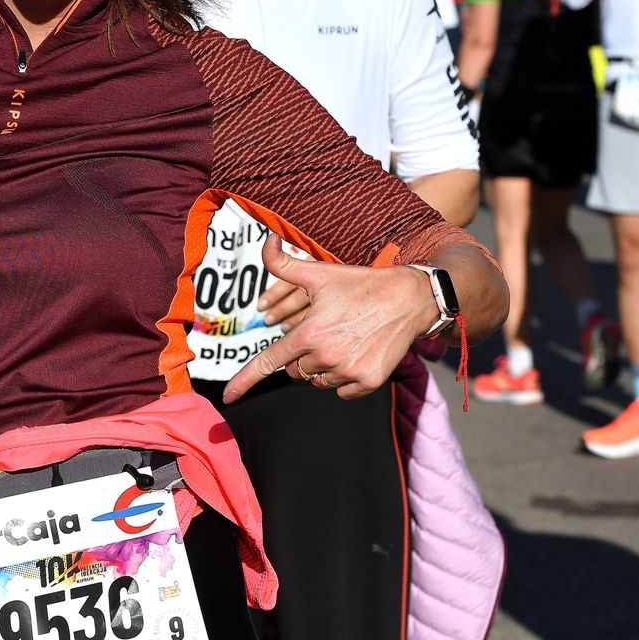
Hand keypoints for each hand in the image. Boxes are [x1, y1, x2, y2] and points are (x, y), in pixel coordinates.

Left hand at [223, 237, 435, 401]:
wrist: (410, 298)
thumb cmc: (362, 284)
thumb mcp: (321, 272)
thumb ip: (285, 264)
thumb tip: (266, 242)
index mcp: (309, 332)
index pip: (268, 361)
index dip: (244, 380)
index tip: (227, 398)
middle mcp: (326, 356)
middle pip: (295, 370)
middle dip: (301, 355)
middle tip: (324, 332)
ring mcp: (348, 371)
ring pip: (317, 381)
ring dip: (322, 367)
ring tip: (343, 340)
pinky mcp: (369, 381)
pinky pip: (341, 392)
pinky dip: (344, 379)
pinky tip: (356, 354)